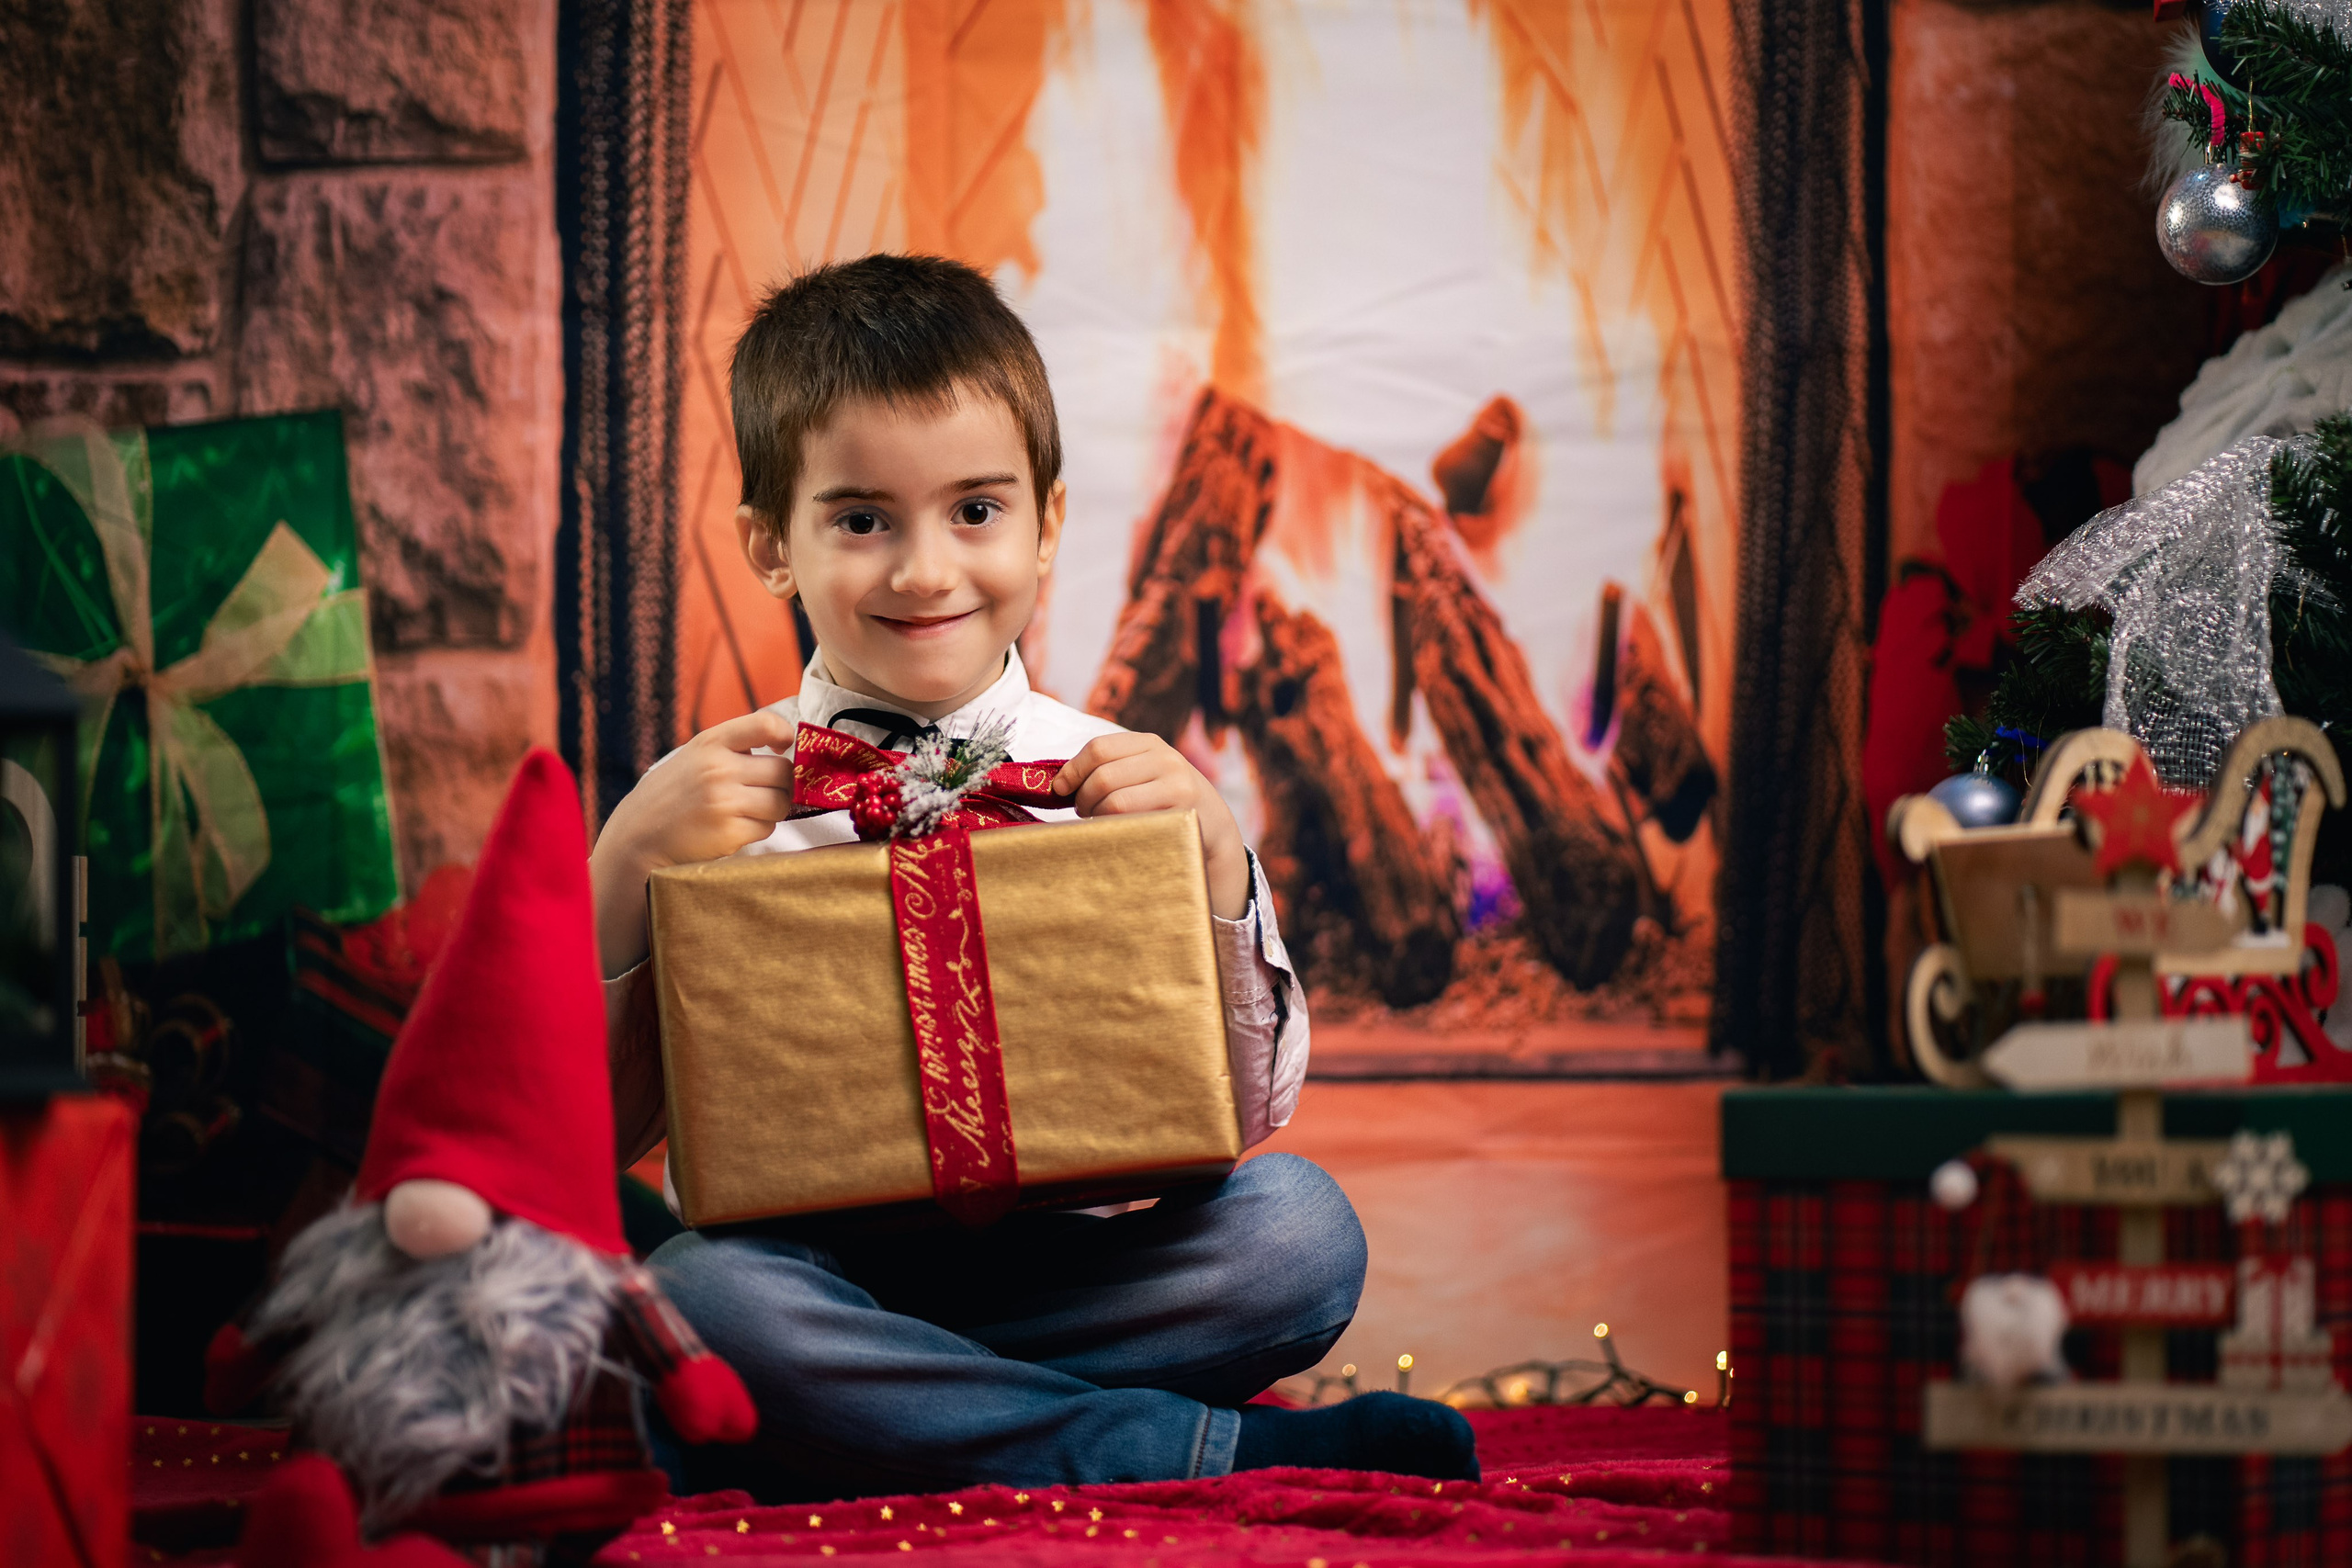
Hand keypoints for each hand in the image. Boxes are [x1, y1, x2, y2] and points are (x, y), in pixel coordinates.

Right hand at [589, 709, 796, 975]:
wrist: (638, 838)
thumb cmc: (671, 796)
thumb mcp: (693, 758)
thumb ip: (731, 749)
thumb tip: (784, 749)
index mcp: (710, 743)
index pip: (764, 724)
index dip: (785, 734)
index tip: (782, 747)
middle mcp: (718, 769)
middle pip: (783, 771)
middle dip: (782, 784)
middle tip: (766, 791)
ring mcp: (725, 802)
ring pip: (781, 802)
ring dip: (773, 809)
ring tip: (748, 811)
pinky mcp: (729, 833)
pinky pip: (766, 828)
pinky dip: (758, 829)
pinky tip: (735, 828)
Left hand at [1052, 732, 1249, 919]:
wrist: (1212, 823)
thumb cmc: (1164, 798)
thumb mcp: (1143, 772)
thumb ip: (1110, 768)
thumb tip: (1059, 783)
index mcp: (1149, 743)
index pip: (1099, 749)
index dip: (1073, 769)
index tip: (1061, 788)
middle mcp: (1165, 759)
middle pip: (1103, 777)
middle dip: (1083, 799)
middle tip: (1082, 812)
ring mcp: (1177, 786)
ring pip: (1115, 802)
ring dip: (1096, 817)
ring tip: (1098, 822)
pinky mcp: (1182, 814)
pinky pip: (1133, 824)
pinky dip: (1115, 831)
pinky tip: (1116, 833)